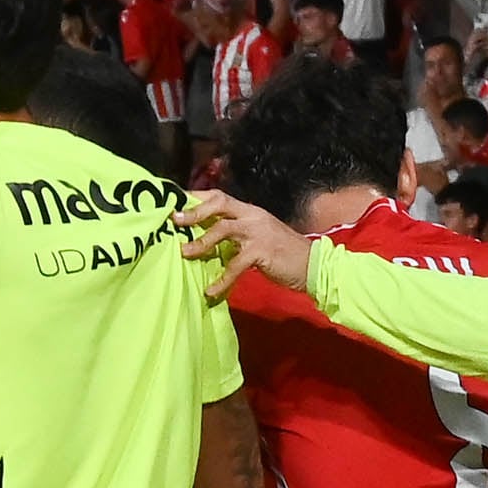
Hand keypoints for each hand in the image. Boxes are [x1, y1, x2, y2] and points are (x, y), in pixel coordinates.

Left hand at [180, 191, 315, 298]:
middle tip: (174, 220)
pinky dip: (222, 279)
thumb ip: (235, 236)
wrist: (313, 266)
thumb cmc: (283, 255)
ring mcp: (258, 232)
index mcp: (250, 211)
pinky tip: (211, 291)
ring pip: (223, 229)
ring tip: (184, 253)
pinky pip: (235, 265)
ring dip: (202, 241)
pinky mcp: (262, 251)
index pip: (219, 196)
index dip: (196, 198)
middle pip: (219, 203)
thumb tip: (207, 240)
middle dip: (195, 211)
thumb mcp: (257, 238)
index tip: (174, 201)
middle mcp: (253, 216)